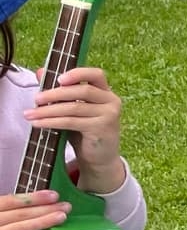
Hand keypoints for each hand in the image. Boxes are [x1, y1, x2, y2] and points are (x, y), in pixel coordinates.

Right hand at [0, 190, 63, 229]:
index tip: (54, 195)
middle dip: (44, 209)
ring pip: (15, 229)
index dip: (33, 198)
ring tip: (61, 218)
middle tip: (66, 207)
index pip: (10, 201)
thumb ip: (4, 212)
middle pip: (18, 214)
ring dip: (40, 222)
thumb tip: (26, 208)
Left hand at [27, 67, 126, 194]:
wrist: (100, 158)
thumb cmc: (86, 131)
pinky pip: (72, 122)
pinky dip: (52, 122)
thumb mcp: (73, 110)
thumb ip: (60, 92)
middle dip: (55, 94)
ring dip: (49, 110)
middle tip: (36, 99)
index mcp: (106, 92)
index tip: (58, 78)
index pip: (96, 74)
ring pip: (74, 107)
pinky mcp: (102, 128)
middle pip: (82, 90)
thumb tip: (40, 72)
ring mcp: (109, 115)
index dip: (78, 73)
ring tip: (31, 114)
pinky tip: (39, 123)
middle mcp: (111, 101)